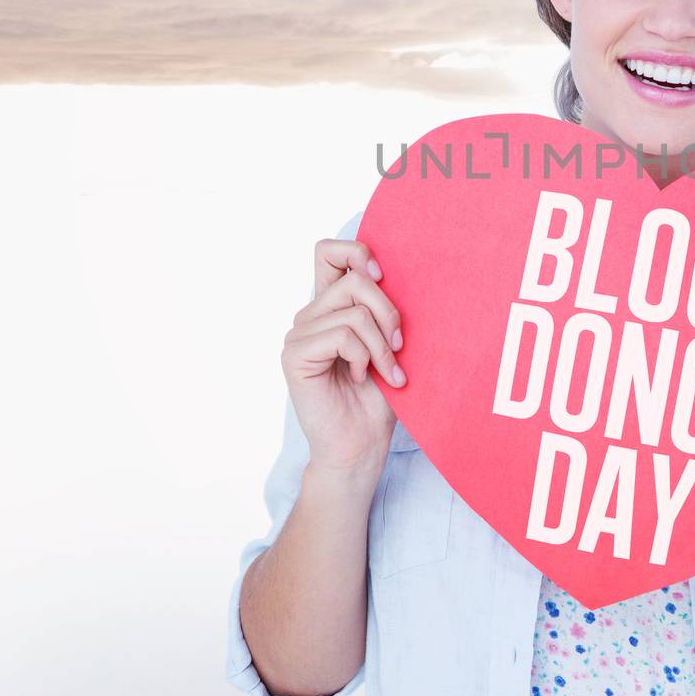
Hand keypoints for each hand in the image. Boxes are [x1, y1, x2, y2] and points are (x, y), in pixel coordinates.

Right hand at [280, 235, 406, 472]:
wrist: (362, 444)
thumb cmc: (379, 396)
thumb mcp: (388, 342)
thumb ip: (380, 307)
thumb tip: (389, 272)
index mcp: (330, 305)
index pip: (328, 252)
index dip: (356, 251)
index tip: (383, 276)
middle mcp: (310, 315)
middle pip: (355, 280)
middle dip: (389, 313)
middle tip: (399, 347)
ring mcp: (299, 334)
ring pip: (355, 312)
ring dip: (382, 346)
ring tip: (386, 372)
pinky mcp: (295, 355)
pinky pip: (342, 336)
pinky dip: (364, 358)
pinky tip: (362, 378)